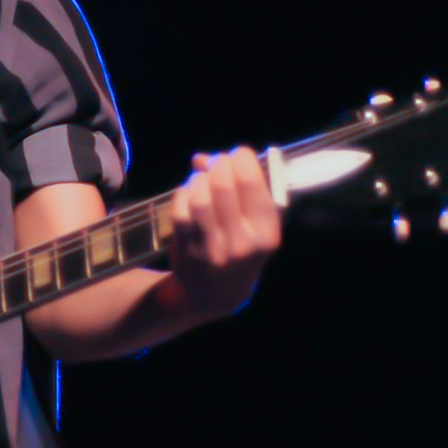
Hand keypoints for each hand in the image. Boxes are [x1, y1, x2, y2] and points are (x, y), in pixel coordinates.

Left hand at [168, 146, 281, 320]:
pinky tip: (189, 194)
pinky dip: (183, 194)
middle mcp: (242, 244)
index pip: (253, 185)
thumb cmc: (241, 247)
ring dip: (198, 178)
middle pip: (222, 186)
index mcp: (267, 234)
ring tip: (202, 178)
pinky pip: (180, 210)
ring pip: (199, 197)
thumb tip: (205, 157)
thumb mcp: (255, 225)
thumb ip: (242, 188)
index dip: (242, 159)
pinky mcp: (188, 251)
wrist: (214, 294)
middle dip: (218, 164)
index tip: (238, 153)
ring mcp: (213, 249)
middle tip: (217, 161)